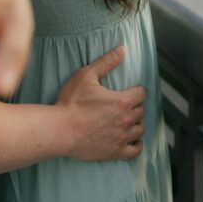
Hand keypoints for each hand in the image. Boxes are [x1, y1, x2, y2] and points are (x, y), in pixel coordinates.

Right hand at [57, 46, 145, 160]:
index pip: (141, 94)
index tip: (132, 90)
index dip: (137, 90)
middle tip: (126, 105)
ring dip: (136, 124)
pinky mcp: (115, 152)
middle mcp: (126, 120)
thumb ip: (106, 62)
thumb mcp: (86, 76)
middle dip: (135, 106)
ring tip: (127, 120)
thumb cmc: (71, 103)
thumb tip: (122, 49)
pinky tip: (131, 140)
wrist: (61, 130)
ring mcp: (122, 138)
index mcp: (122, 101)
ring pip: (140, 129)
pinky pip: (136, 151)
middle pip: (141, 111)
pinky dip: (136, 144)